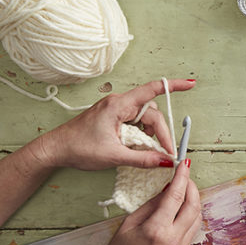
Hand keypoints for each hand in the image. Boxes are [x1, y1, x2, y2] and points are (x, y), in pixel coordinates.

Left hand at [34, 78, 195, 170]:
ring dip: (152, 134)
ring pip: (145, 118)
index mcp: (118, 105)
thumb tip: (165, 161)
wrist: (54, 150)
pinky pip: (135, 123)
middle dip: (162, 132)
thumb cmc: (78, 149)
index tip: (191, 84)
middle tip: (168, 153)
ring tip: (152, 152)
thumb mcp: (114, 156)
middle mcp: (118, 103)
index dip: (173, 86)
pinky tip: (141, 147)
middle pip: (152, 113)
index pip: (152, 90)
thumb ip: (142, 159)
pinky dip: (142, 135)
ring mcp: (115, 110)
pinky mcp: (112, 118)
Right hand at [90, 160, 201, 244]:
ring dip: (193, 201)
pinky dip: (189, 217)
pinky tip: (179, 212)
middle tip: (185, 176)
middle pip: (194, 205)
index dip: (182, 177)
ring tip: (183, 192)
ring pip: (197, 217)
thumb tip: (167, 189)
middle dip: (192, 187)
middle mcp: (173, 239)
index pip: (176, 196)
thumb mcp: (128, 226)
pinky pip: (192, 230)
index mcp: (156, 230)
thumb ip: (151, 206)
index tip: (184, 164)